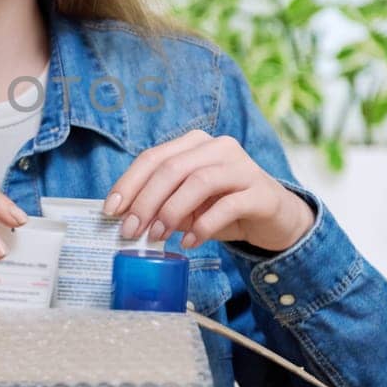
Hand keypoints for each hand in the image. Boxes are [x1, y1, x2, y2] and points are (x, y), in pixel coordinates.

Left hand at [102, 130, 313, 252]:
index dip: (129, 183)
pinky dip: (203, 226)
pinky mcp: (260, 191)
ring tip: (157, 237)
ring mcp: (242, 166)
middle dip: (145, 201)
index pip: (153, 157)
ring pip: (198, 182)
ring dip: (171, 212)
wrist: (275, 218)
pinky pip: (227, 205)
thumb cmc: (223, 208)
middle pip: (172, 168)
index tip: (110, 210)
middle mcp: (218, 147)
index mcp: (194, 143)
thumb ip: (161, 205)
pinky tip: (189, 243)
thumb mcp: (187, 205)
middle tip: (131, 232)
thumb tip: (126, 219)